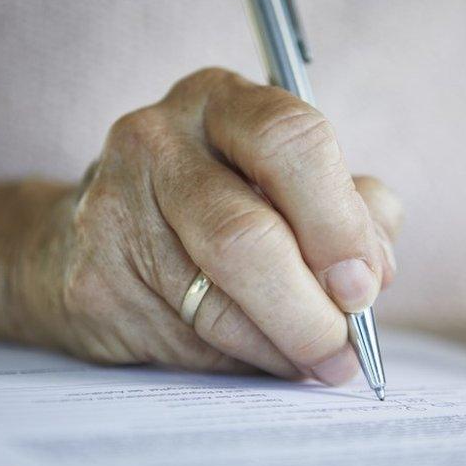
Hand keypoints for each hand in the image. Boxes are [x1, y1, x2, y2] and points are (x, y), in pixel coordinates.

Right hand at [11, 68, 401, 383]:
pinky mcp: (92, 281)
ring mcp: (112, 208)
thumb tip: (373, 270)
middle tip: (344, 349)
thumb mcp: (288, 186)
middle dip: (310, 309)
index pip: (291, 141)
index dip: (337, 223)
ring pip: (216, 304)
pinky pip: (186, 341)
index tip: (364, 285)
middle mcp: (158, 141)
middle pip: (245, 235)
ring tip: (316, 361)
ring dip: (282, 347)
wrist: (92, 242)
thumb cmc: (215, 209)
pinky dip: (239, 362)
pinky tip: (259, 356)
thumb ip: (347, 212)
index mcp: (222, 103)